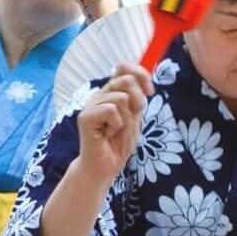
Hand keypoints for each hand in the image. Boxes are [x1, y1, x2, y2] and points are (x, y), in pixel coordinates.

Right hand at [74, 62, 152, 186]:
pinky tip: (108, 135)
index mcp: (110, 93)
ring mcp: (90, 105)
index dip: (140, 74)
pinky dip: (116, 125)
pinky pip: (111, 110)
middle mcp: (99, 95)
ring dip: (126, 118)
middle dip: (138, 99)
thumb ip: (137, 99)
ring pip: (121, 97)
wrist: (103, 167)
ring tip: (116, 130)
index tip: (150, 91)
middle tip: (135, 116)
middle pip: (126, 80)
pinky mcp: (86, 117)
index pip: (123, 67)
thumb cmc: (117, 144)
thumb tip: (145, 79)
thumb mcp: (134, 118)